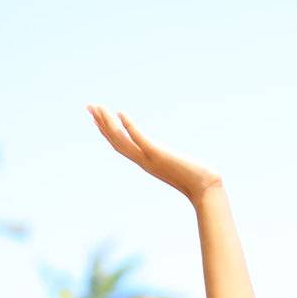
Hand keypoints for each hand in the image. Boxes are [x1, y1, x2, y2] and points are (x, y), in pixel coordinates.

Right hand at [86, 105, 222, 205]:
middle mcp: (144, 161)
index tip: (98, 118)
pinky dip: (129, 126)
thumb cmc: (198, 181)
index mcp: (147, 162)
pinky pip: (140, 139)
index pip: (121, 145)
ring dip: (108, 123)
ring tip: (98, 107)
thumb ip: (175, 161)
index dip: (107, 132)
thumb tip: (180, 158)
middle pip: (116, 141)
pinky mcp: (159, 154)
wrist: (207, 190)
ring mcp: (149, 159)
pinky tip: (121, 113)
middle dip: (102, 123)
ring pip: (122, 139)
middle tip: (89, 106)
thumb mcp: (180, 166)